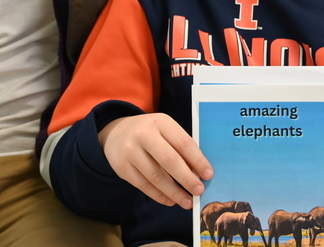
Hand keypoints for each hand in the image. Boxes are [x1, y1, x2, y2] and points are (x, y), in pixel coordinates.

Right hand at [98, 114, 212, 209]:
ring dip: (174, 192)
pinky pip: (144, 185)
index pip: (183, 143)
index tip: (208, 175)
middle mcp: (143, 134)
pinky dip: (159, 196)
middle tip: (199, 191)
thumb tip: (199, 173)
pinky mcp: (122, 168)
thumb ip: (180, 146)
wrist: (115, 133)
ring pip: (156, 177)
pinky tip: (170, 201)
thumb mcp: (165, 130)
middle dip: (187, 179)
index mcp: (160, 122)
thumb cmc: (150, 132)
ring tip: (187, 202)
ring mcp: (130, 151)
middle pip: (169, 160)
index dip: (198, 160)